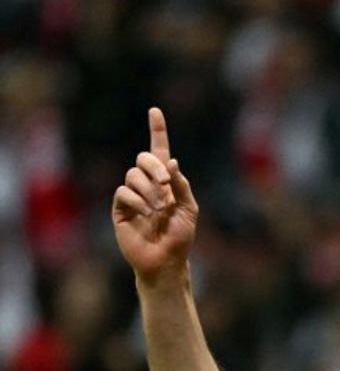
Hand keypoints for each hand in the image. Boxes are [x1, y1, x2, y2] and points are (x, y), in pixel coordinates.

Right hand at [112, 108, 198, 280]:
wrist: (166, 260)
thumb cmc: (180, 236)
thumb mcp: (189, 208)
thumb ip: (181, 184)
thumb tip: (171, 161)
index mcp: (166, 181)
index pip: (160, 151)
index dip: (157, 130)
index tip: (155, 111)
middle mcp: (147, 184)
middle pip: (144, 158)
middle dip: (156, 167)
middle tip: (167, 184)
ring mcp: (132, 195)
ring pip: (133, 175)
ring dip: (151, 190)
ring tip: (161, 209)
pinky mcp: (120, 209)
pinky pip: (124, 192)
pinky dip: (138, 201)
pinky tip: (148, 214)